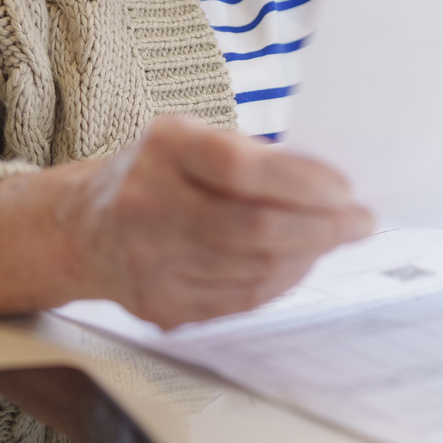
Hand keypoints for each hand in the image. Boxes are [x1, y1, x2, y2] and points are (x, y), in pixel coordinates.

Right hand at [0, 115, 372, 327]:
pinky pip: (238, 300)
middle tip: (360, 222)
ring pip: (251, 271)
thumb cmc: (158, 172)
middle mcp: (146, 204)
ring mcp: (148, 261)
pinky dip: (279, 282)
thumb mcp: (194, 138)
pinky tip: (299, 263)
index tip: (347, 189)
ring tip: (334, 240)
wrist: (81, 226)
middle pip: (254, 230)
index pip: (243, 168)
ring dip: (308, 257)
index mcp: (162, 148)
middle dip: (322, 228)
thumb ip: (255, 157)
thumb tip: (333, 189)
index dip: (304, 182)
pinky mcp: (158, 304)